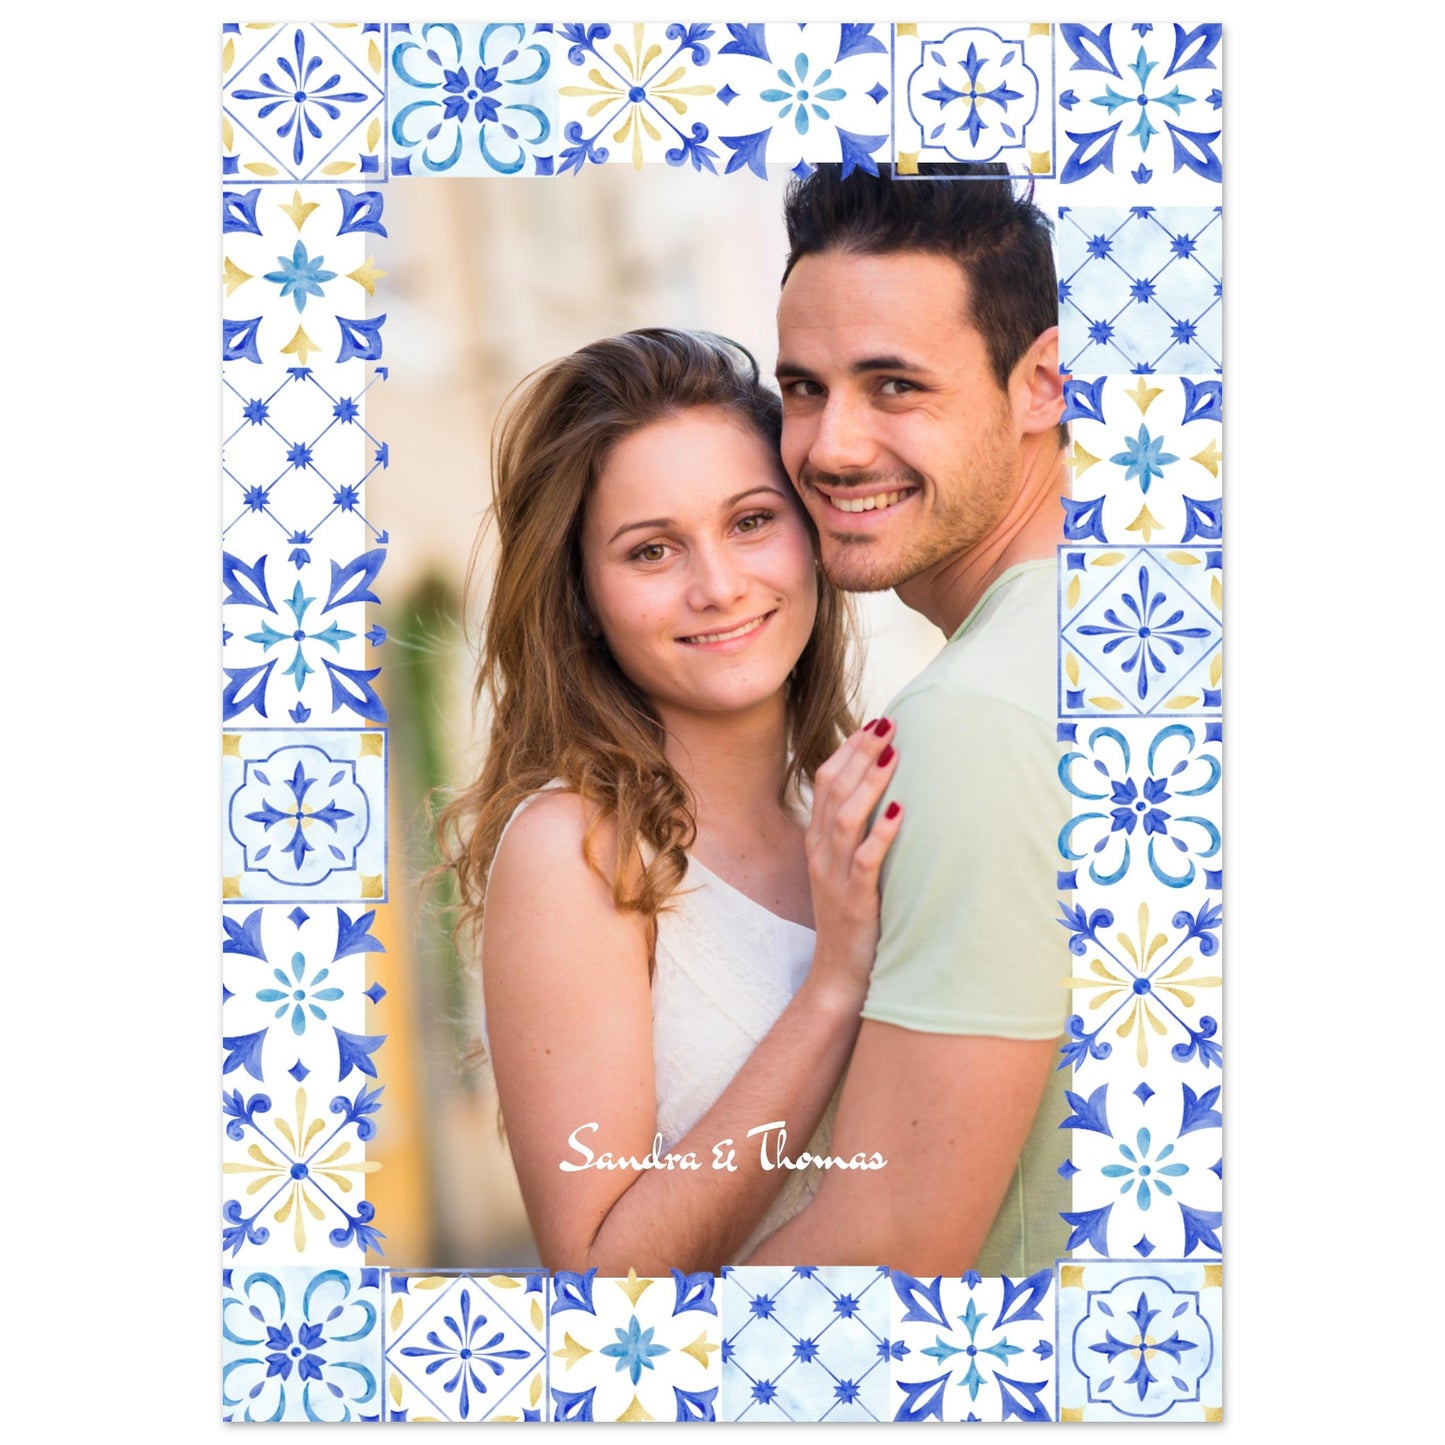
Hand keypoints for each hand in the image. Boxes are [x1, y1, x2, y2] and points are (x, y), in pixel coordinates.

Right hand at [803, 718, 902, 1007]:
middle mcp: (821, 853)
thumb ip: (858, 833)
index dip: (848, 749)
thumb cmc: (854, 917)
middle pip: (833, 790)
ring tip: (893, 755)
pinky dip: (882, 832)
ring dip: (870, 783)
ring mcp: (834, 877)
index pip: (826, 782)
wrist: (840, 975)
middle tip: (888, 724)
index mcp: (818, 841)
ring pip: (846, 818)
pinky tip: (900, 810)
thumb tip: (888, 793)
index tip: (874, 722)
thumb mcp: (848, 868)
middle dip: (860, 753)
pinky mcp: (854, 901)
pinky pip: (865, 861)